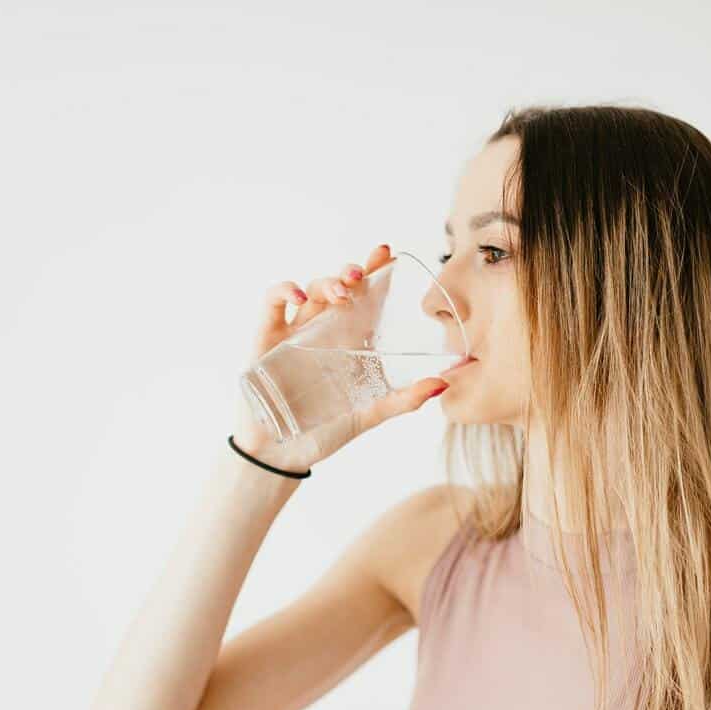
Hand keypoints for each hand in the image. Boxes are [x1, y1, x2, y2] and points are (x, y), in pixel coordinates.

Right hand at [232, 243, 448, 472]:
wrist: (284, 454)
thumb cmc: (326, 430)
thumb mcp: (370, 413)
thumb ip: (405, 399)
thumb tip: (444, 384)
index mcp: (350, 341)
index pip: (366, 298)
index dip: (376, 272)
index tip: (389, 254)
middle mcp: (324, 330)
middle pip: (339, 287)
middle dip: (352, 272)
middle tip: (363, 273)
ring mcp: (295, 332)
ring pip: (309, 291)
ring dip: (326, 283)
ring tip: (341, 291)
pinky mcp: (266, 339)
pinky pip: (272, 304)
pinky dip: (283, 292)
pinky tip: (299, 298)